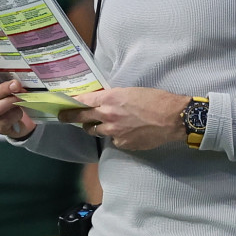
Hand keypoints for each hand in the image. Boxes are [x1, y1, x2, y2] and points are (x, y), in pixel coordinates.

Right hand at [0, 61, 35, 139]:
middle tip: (16, 84)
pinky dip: (13, 115)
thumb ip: (14, 77)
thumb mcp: (14, 86)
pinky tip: (20, 111)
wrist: (23, 120)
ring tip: (20, 98)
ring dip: (8, 102)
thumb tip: (26, 69)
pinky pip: (3, 121)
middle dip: (3, 89)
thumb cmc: (15, 98)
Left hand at [57, 88, 188, 150]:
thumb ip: (114, 98)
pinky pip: (112, 140)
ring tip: (100, 125)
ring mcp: (113, 132)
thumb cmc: (155, 99)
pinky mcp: (122, 144)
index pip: (83, 101)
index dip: (72, 103)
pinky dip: (115, 136)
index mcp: (110, 99)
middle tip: (63, 117)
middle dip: (70, 117)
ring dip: (95, 127)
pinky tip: (127, 132)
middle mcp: (108, 115)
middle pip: (82, 118)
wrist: (172, 118)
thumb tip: (104, 103)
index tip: (63, 104)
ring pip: (95, 131)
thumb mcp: (131, 92)